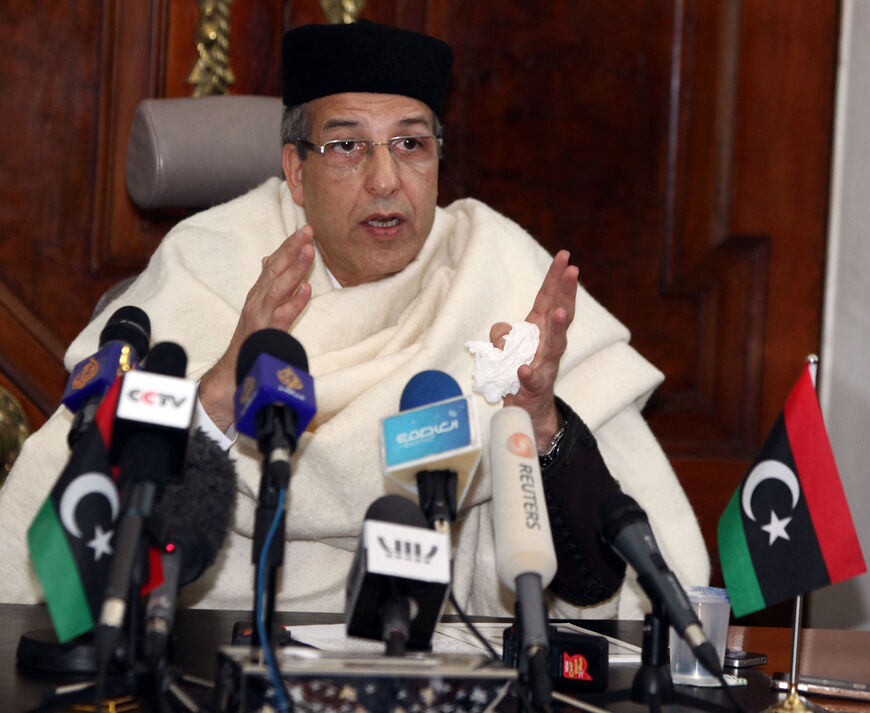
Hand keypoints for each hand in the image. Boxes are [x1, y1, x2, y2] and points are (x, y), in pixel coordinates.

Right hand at [199, 225, 314, 430]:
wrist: (231, 376)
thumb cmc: (248, 342)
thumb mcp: (258, 308)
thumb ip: (266, 285)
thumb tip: (268, 259)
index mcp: (258, 294)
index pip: (273, 264)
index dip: (288, 246)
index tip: (304, 230)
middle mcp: (257, 301)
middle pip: (274, 269)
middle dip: (291, 249)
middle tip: (307, 231)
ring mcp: (259, 317)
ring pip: (277, 288)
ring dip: (293, 268)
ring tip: (309, 252)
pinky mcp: (263, 334)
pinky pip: (281, 316)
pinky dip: (294, 302)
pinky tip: (307, 291)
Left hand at [490, 250, 577, 451]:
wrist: (528, 407)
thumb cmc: (520, 369)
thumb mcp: (506, 346)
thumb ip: (502, 334)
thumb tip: (501, 332)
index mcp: (540, 328)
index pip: (549, 298)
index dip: (555, 277)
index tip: (564, 255)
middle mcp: (548, 343)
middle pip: (561, 314)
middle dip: (567, 292)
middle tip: (573, 272)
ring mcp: (546, 364)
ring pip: (556, 344)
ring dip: (558, 328)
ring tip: (560, 312)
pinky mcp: (537, 386)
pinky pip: (532, 379)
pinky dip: (528, 374)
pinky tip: (522, 369)